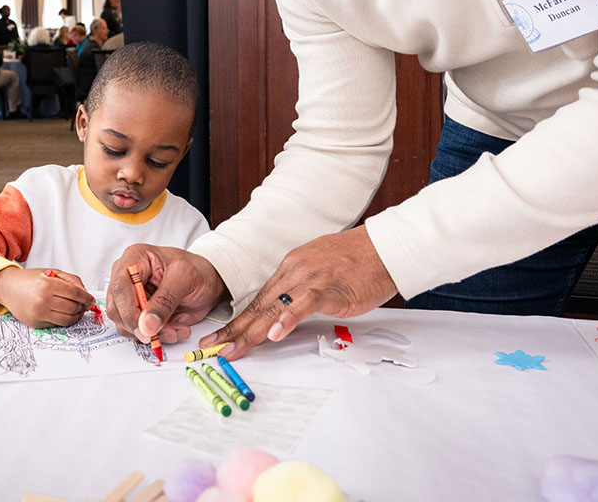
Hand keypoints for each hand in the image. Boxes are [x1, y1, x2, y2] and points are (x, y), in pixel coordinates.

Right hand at [0, 267, 95, 328]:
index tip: (91, 300)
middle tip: (85, 305)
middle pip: (73, 307)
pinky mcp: (36, 324)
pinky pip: (57, 325)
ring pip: (67, 319)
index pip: (75, 294)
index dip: (87, 298)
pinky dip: (64, 320)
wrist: (8, 288)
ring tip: (77, 310)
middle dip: (83, 307)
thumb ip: (72, 280)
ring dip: (76, 316)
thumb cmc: (30, 279)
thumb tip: (86, 294)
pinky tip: (64, 313)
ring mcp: (38, 313)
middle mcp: (42, 300)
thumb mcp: (52, 272)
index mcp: (47, 284)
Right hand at [105, 245, 226, 344]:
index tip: (144, 329)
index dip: (129, 311)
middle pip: (117, 309)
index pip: (119, 287)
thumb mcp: (185, 279)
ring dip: (151, 333)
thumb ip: (165, 300)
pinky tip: (174, 328)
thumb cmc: (198, 271)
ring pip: (125, 324)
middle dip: (140, 326)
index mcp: (135, 258)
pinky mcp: (138, 314)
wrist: (209, 282)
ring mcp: (131, 297)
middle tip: (164, 331)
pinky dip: (156, 336)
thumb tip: (146, 324)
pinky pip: (138, 332)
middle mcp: (127, 277)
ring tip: (176, 328)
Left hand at [201, 225, 397, 358]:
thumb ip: (301, 286)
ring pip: (272, 308)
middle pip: (258, 306)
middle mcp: (293, 272)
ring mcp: (309, 280)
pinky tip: (273, 335)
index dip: (238, 320)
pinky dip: (286, 321)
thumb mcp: (320, 269)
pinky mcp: (328, 289)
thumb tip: (288, 305)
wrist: (384, 248)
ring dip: (250, 332)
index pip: (259, 298)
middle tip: (212, 347)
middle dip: (233, 330)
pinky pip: (302, 306)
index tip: (222, 336)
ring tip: (232, 349)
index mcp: (290, 268)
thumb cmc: (358, 260)